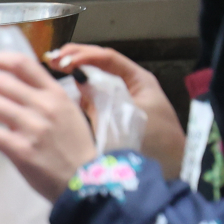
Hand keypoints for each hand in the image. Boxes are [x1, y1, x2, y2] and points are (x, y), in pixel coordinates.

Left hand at [0, 51, 97, 200]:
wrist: (85, 182)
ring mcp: (32, 127)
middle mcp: (44, 106)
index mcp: (56, 94)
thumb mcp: (69, 113)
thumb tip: (16, 88)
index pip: (23, 63)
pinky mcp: (21, 150)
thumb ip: (45, 98)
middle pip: (0, 82)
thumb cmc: (75, 148)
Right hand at [49, 43, 185, 175]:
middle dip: (76, 59)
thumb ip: (101, 96)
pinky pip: (95, 97)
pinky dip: (80, 91)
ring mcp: (121, 99)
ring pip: (96, 80)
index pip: (108, 58)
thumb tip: (78, 78)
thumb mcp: (126, 115)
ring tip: (54, 69)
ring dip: (76, 73)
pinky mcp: (114, 115)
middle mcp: (129, 85)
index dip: (84, 55)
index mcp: (138, 80)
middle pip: (101, 65)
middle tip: (52, 59)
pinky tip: (64, 91)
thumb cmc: (154, 140)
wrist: (171, 168)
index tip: (63, 59)